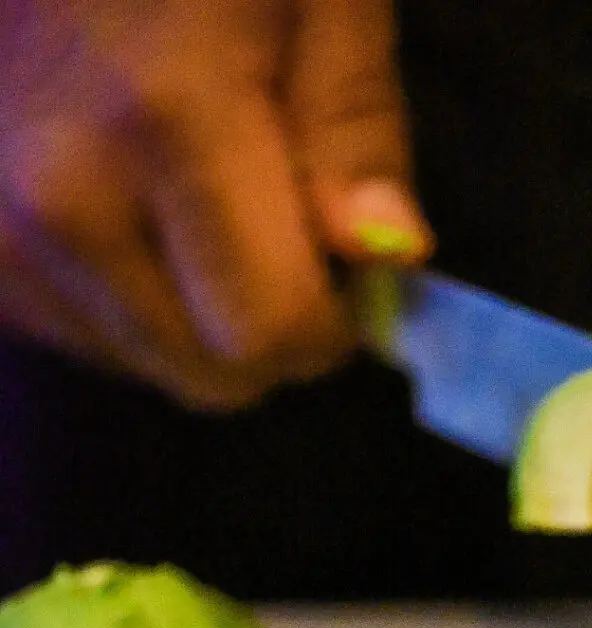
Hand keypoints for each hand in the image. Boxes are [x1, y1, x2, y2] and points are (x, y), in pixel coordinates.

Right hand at [0, 0, 431, 409]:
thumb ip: (353, 125)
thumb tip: (389, 256)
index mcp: (164, 121)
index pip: (272, 333)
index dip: (331, 322)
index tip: (343, 272)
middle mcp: (63, 200)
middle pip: (211, 377)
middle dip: (265, 332)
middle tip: (271, 230)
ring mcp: (3, 237)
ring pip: (150, 369)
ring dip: (194, 322)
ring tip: (184, 197)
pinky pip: (88, 340)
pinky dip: (129, 302)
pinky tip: (124, 207)